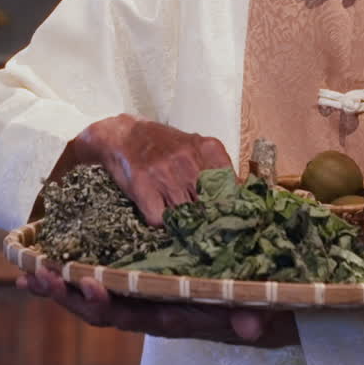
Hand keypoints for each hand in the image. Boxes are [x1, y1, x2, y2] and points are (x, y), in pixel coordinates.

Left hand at [17, 266, 298, 347]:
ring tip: (31, 273)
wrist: (261, 309)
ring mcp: (142, 302)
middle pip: (102, 311)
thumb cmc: (256, 307)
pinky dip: (72, 277)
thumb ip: (253, 316)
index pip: (132, 316)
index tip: (86, 281)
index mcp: (172, 318)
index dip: (107, 303)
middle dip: (69, 296)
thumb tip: (251, 325)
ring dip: (62, 288)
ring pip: (95, 300)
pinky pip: (101, 285)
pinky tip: (46, 265)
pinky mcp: (140, 288)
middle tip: (40, 276)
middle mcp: (151, 313)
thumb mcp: (259, 310)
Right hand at [49, 113, 231, 224]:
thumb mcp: (195, 146)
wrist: (122, 134)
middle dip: (208, 221)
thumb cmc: (162, 144)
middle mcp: (189, 161)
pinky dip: (160, 222)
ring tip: (180, 221)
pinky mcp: (144, 187)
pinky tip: (158, 211)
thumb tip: (240, 195)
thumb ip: (217, 167)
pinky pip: (160, 219)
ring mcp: (165, 174)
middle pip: (209, 205)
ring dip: (184, 224)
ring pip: (185, 215)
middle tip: (205, 229)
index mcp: (207, 149)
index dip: (231, 208)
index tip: (231, 221)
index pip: (231, 186)